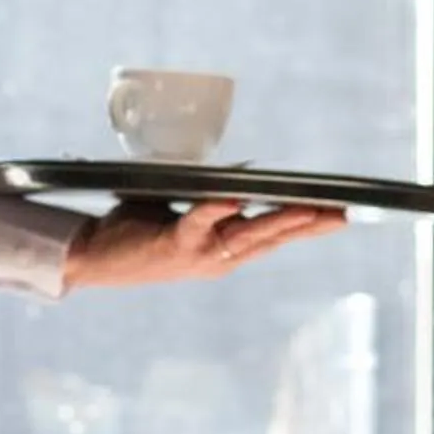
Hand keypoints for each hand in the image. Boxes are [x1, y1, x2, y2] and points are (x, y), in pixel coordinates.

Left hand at [60, 200, 342, 290]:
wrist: (90, 258)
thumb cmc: (132, 231)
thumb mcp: (180, 211)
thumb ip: (208, 197)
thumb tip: (240, 174)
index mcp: (223, 251)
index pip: (274, 236)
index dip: (307, 226)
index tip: (340, 213)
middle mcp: (217, 258)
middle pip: (272, 238)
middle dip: (310, 225)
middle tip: (343, 213)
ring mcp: (198, 255)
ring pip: (247, 236)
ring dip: (279, 222)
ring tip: (309, 209)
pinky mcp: (174, 246)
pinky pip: (200, 224)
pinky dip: (217, 210)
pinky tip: (236, 198)